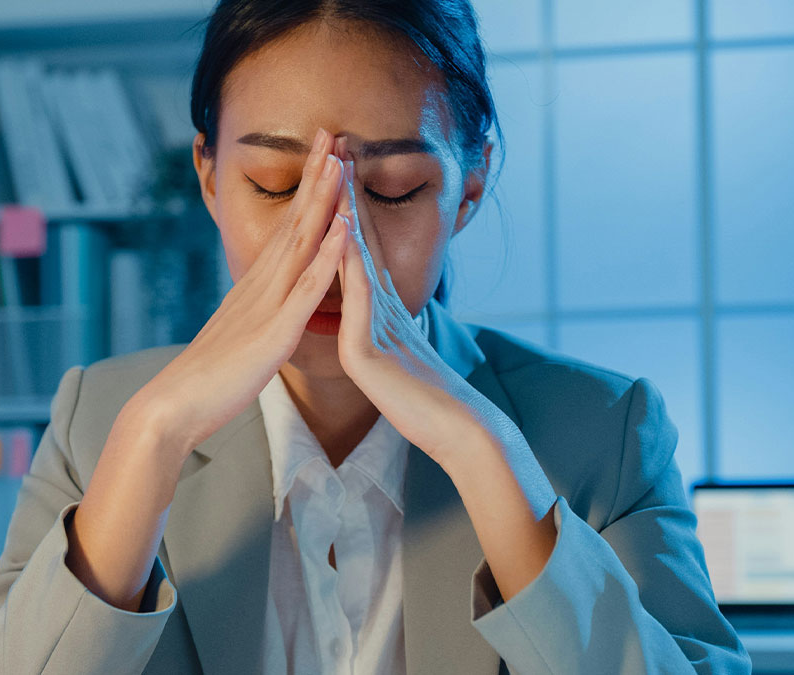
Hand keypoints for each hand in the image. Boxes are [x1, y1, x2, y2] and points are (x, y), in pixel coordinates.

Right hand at [123, 128, 349, 461]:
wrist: (175, 405)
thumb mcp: (239, 335)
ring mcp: (268, 304)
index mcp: (256, 286)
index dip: (306, 190)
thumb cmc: (208, 379)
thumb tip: (264, 303)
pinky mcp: (276, 330)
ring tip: (340, 161)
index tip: (322, 156)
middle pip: (294, 220)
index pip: (287, 228)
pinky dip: (327, 255)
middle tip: (332, 132)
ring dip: (323, 201)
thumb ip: (255, 313)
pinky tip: (343, 229)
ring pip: (301, 242)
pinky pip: (307, 287)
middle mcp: (261, 284)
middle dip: (316, 176)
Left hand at [332, 137, 486, 465]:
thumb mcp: (398, 358)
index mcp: (378, 308)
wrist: (457, 431)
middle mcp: (380, 305)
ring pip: (358, 258)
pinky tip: (341, 238)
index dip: (347, 206)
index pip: (359, 248)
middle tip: (338, 142)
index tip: (336, 166)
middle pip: (359, 237)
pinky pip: (357, 300)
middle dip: (347, 191)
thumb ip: (384, 333)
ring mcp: (377, 322)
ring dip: (348, 212)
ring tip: (338, 168)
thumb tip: (375, 319)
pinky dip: (349, 265)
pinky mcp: (369, 349)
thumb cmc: (428, 402)